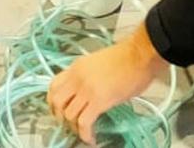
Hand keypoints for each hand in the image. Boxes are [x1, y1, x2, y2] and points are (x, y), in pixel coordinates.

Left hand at [46, 25, 170, 144]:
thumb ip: (90, 76)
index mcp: (77, 67)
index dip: (53, 101)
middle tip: (67, 124)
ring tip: (82, 132)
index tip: (57, 109)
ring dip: (74, 127)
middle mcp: (78, 78)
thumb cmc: (129, 56)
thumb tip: (91, 92)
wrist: (141, 54)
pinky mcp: (99, 100)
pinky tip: (91, 138)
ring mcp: (87, 89)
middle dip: (60, 116)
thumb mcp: (100, 62)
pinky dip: (85, 134)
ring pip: (69, 114)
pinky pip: (84, 122)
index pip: (54, 85)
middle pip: (57, 101)